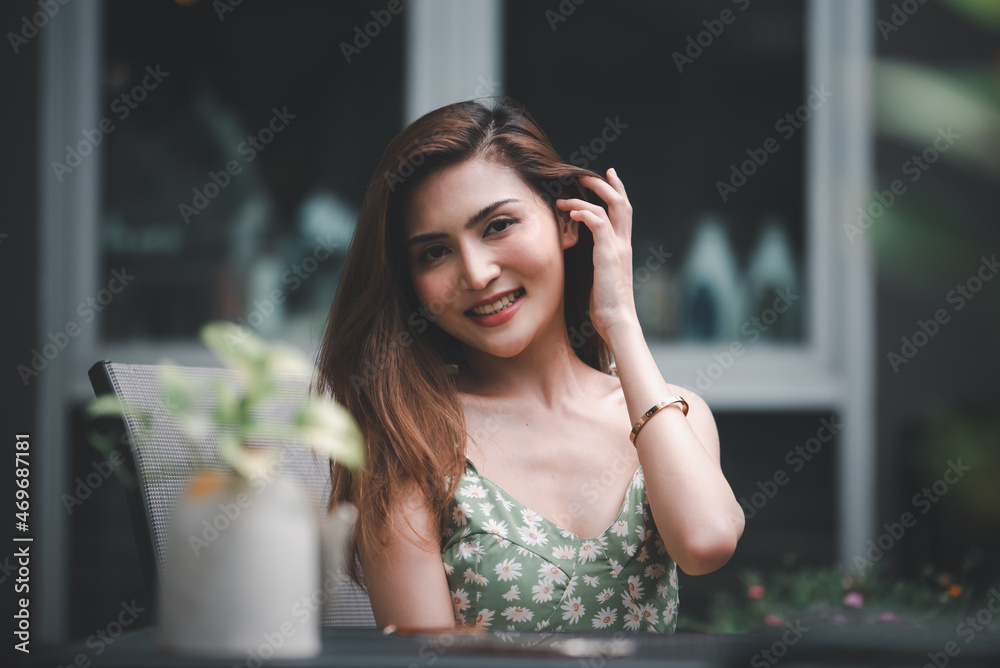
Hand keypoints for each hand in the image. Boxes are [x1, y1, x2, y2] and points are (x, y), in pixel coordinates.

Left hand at [555, 168, 638, 341]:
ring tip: (565, 195)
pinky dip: (584, 212)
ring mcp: (618, 248)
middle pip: (621, 202)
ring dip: (586, 197)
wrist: (617, 322)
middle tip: (585, 175)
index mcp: (622, 248)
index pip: (623, 212)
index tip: (607, 175)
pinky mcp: (609, 254)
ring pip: (610, 207)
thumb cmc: (605, 306)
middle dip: (605, 184)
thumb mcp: (599, 278)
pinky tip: (570, 212)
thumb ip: (594, 261)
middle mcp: (623, 244)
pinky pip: (598, 223)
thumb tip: (580, 254)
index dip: (617, 191)